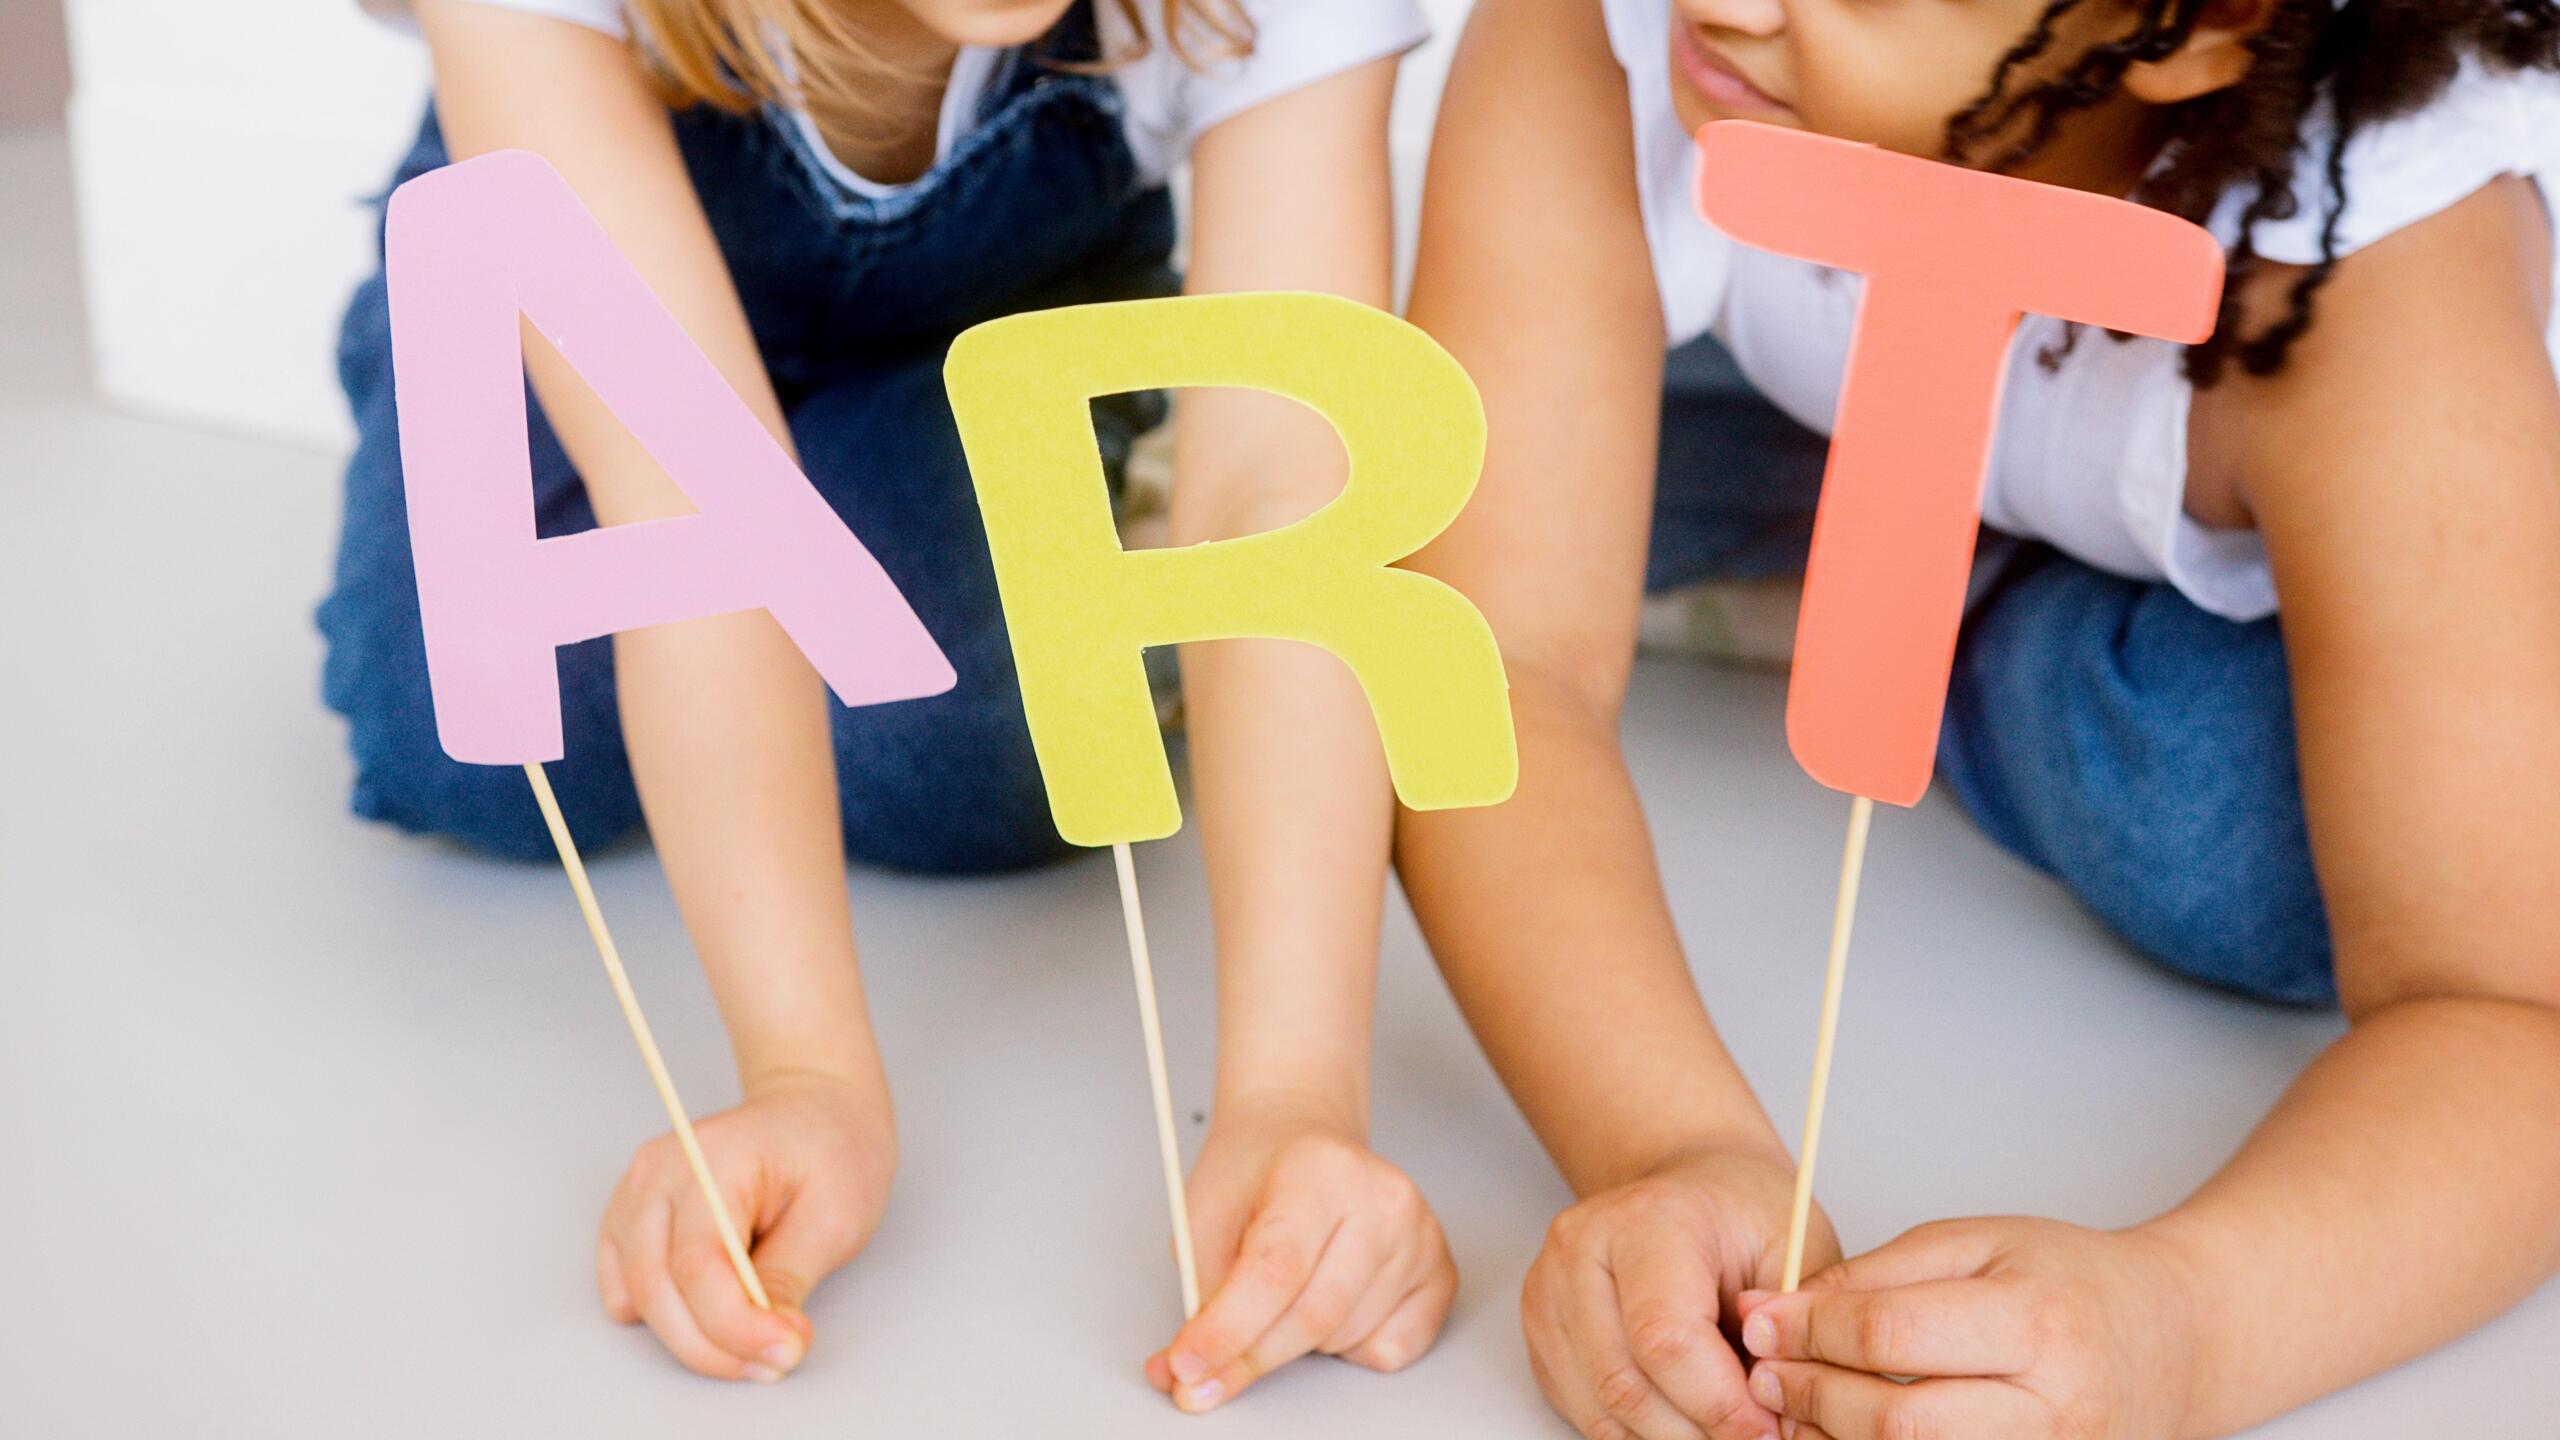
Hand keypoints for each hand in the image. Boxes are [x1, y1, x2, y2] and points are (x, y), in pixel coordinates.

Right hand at [596, 1069, 895, 1380]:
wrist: (816, 1112)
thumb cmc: (830, 1149)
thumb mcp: (835, 1212)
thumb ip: (790, 1277)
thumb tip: (768, 1341)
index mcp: (711, 1157)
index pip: (699, 1264)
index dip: (736, 1326)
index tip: (783, 1353)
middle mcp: (658, 1173)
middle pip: (656, 1287)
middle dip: (714, 1345)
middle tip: (774, 1363)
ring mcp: (635, 1193)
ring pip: (636, 1295)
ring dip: (690, 1335)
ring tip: (754, 1338)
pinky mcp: (630, 1218)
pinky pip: (625, 1287)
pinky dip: (664, 1314)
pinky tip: (715, 1308)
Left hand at [1144, 1095, 1457, 1412]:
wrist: (1303, 1136)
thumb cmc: (1258, 1173)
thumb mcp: (1204, 1215)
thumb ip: (1199, 1294)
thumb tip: (1186, 1372)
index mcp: (1320, 1170)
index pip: (1276, 1270)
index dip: (1229, 1330)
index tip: (1188, 1365)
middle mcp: (1381, 1198)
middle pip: (1313, 1315)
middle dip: (1251, 1356)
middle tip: (1205, 1372)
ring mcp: (1418, 1234)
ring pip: (1347, 1336)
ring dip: (1298, 1343)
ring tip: (1283, 1295)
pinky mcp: (1439, 1268)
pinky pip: (1392, 1348)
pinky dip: (1351, 1346)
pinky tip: (1331, 1301)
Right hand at [1525, 1144, 1837, 1439]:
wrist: (1695, 1190)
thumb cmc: (1742, 1216)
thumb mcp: (1797, 1252)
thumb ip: (1790, 1328)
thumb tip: (1777, 1411)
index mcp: (1649, 1220)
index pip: (1664, 1339)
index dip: (1718, 1404)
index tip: (1766, 1429)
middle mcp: (1582, 1249)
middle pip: (1625, 1385)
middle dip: (1696, 1432)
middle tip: (1750, 1437)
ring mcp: (1549, 1289)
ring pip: (1601, 1409)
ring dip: (1666, 1437)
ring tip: (1718, 1423)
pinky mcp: (1540, 1328)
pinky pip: (1585, 1411)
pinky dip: (1637, 1431)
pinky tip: (1680, 1411)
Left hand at [1736, 1217, 2198, 1439]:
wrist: (2174, 1341)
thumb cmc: (2070, 1281)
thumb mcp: (1977, 1243)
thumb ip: (1878, 1277)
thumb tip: (1781, 1312)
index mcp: (2040, 1322)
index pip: (1893, 1337)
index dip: (1809, 1332)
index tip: (1760, 1321)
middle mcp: (2056, 1410)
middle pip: (1898, 1423)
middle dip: (1812, 1396)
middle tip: (1764, 1373)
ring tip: (1796, 1408)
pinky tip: (1847, 1434)